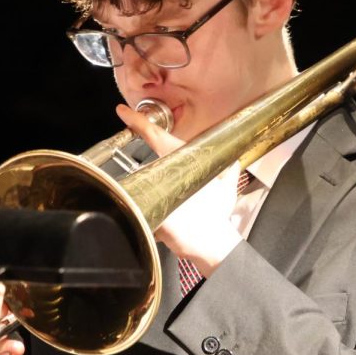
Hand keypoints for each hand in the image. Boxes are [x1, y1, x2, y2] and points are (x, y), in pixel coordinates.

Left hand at [116, 104, 242, 276]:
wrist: (211, 242)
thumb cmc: (216, 215)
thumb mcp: (227, 186)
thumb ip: (228, 170)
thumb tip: (232, 161)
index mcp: (182, 160)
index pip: (155, 136)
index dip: (137, 121)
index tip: (123, 111)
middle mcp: (165, 173)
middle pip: (147, 166)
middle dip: (156, 179)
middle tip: (175, 192)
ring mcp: (155, 193)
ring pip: (143, 188)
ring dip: (154, 199)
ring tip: (176, 213)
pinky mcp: (146, 211)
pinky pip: (142, 210)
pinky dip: (151, 218)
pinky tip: (167, 226)